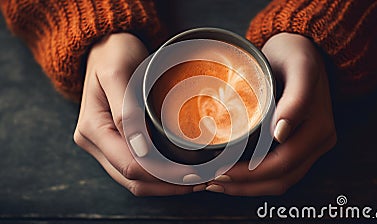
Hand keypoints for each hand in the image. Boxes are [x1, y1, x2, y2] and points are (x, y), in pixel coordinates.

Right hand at [73, 33, 192, 195]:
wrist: (106, 48)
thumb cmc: (113, 54)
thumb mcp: (117, 73)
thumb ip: (124, 109)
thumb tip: (139, 147)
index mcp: (92, 128)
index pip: (129, 165)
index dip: (163, 175)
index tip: (194, 172)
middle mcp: (94, 143)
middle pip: (132, 180)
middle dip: (168, 184)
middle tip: (202, 179)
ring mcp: (103, 146)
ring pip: (134, 181)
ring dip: (164, 186)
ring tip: (196, 181)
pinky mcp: (115, 144)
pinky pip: (136, 170)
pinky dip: (158, 177)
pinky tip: (179, 173)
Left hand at [206, 33, 336, 195]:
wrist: (302, 49)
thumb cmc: (296, 54)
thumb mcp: (299, 68)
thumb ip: (296, 100)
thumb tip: (281, 134)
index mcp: (319, 129)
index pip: (282, 164)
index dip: (250, 174)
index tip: (219, 171)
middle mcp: (318, 143)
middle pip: (280, 179)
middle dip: (244, 185)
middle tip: (210, 181)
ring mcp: (310, 147)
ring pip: (279, 181)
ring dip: (247, 187)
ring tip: (216, 183)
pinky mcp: (299, 145)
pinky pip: (279, 171)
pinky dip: (254, 179)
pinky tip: (232, 175)